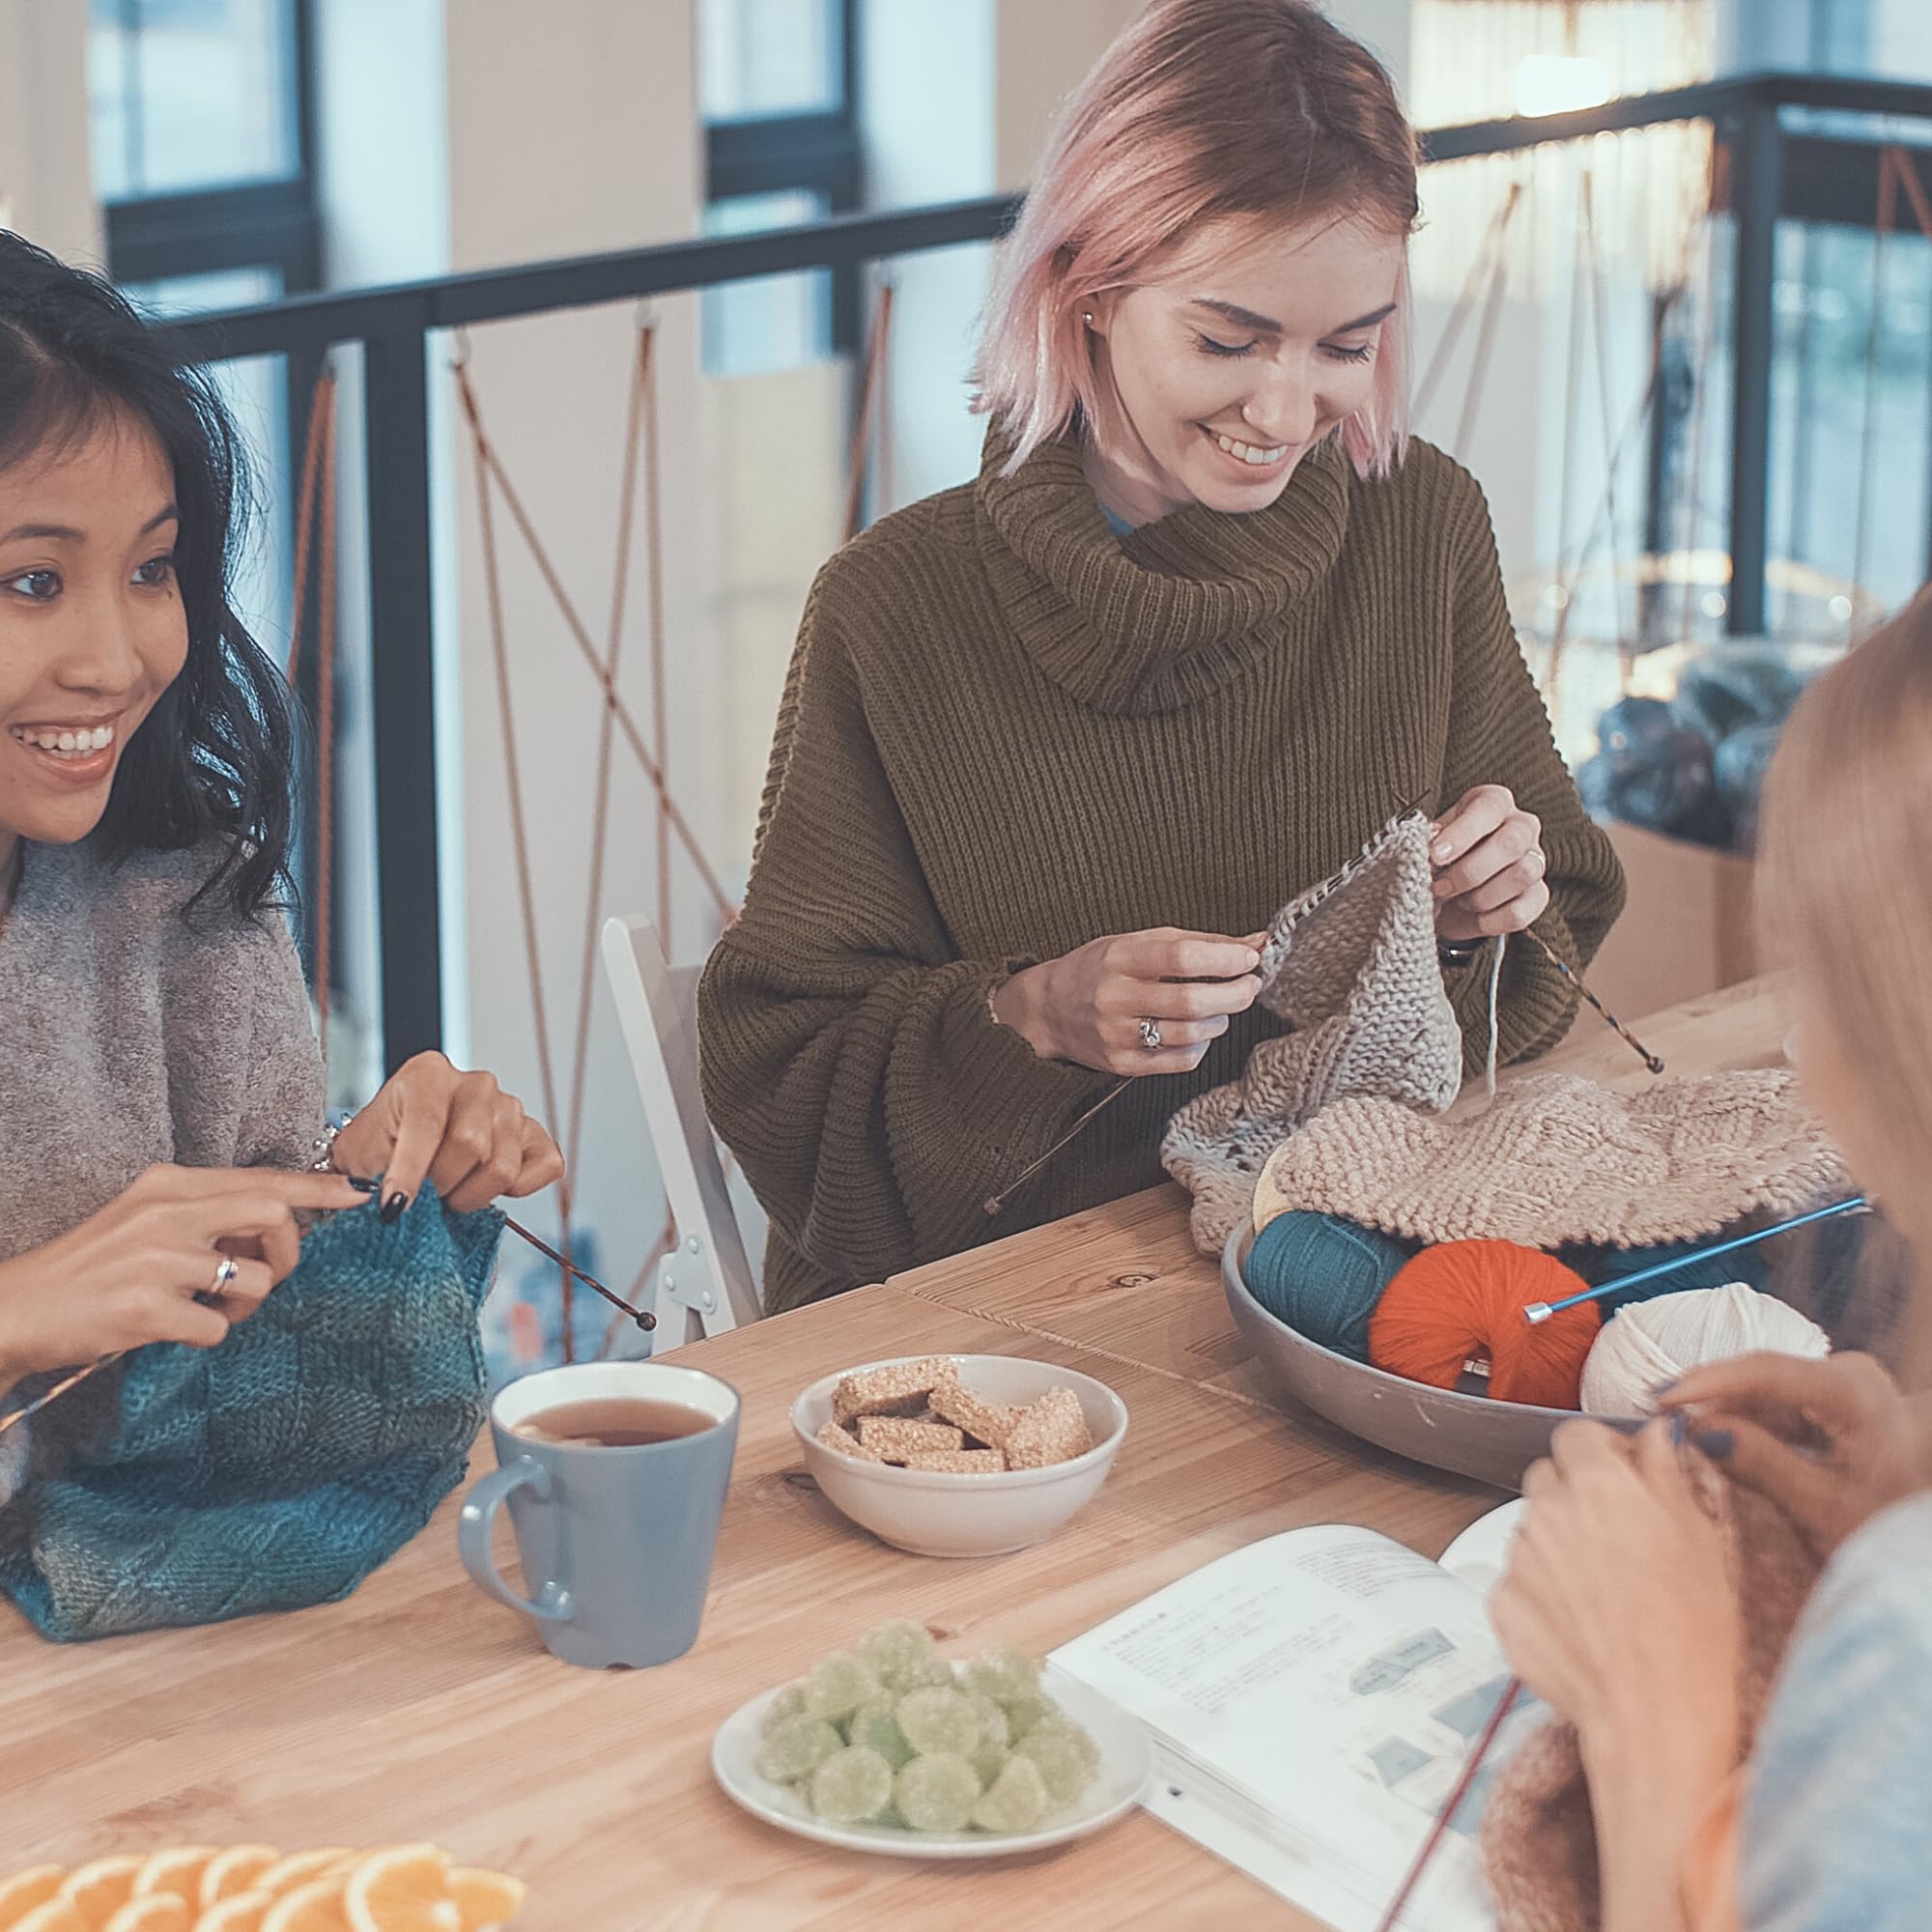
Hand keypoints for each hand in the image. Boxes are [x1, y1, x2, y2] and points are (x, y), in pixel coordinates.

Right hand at [0, 1164, 367, 1386]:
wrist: (17, 1309)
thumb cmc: (91, 1269)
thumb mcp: (146, 1220)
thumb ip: (207, 1214)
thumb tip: (277, 1223)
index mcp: (168, 1185)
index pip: (261, 1177)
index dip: (316, 1187)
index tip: (355, 1193)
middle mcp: (166, 1213)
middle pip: (274, 1213)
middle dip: (289, 1249)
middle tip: (269, 1274)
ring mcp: (157, 1260)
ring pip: (256, 1278)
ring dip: (247, 1304)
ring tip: (212, 1309)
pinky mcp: (146, 1308)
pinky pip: (219, 1327)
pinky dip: (210, 1334)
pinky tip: (176, 1329)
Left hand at [331, 1052, 563, 1216]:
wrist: (397, 1154)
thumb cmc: (379, 1152)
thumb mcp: (358, 1158)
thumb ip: (369, 1179)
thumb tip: (386, 1208)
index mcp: (428, 1074)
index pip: (428, 1124)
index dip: (411, 1173)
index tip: (394, 1208)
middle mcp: (476, 1083)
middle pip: (471, 1145)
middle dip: (442, 1185)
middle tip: (425, 1195)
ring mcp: (511, 1107)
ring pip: (502, 1166)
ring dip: (471, 1194)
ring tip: (450, 1191)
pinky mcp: (536, 1134)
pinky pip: (545, 1166)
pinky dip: (518, 1190)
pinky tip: (485, 1186)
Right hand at [991, 928, 1261, 1074]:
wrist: (1048, 1009)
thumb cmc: (1101, 968)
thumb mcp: (1140, 942)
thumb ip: (1198, 942)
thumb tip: (1257, 941)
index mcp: (1120, 957)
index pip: (1182, 957)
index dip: (1225, 957)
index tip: (1250, 956)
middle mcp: (1115, 997)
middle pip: (1191, 1001)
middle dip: (1235, 993)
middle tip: (1250, 985)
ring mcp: (1118, 1035)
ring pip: (1190, 1034)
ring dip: (1221, 1020)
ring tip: (1222, 1007)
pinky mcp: (1122, 1065)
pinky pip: (1180, 1060)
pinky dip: (1201, 1046)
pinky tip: (1198, 1032)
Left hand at [1431, 784, 1548, 940]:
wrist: (1448, 896)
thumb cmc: (1440, 859)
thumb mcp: (1431, 844)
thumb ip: (1430, 842)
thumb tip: (1430, 848)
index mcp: (1494, 803)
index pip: (1489, 808)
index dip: (1461, 833)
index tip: (1434, 855)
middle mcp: (1522, 826)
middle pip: (1511, 843)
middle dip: (1469, 871)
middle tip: (1439, 887)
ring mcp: (1536, 860)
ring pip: (1523, 874)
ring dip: (1482, 896)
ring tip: (1459, 900)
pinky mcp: (1538, 896)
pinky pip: (1522, 910)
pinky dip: (1493, 920)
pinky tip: (1475, 916)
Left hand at [1494, 1420, 1742, 1931]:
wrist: (1656, 1712)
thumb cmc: (1692, 1628)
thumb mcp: (1700, 1535)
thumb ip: (1666, 1470)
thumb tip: (1654, 1433)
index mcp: (1596, 1481)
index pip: (1576, 1435)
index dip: (1602, 1454)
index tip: (1624, 1477)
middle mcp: (1545, 1509)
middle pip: (1549, 1478)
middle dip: (1576, 1495)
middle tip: (1619, 1538)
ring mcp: (1517, 1557)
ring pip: (1533, 1530)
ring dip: (1559, 1546)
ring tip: (1606, 1593)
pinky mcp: (1501, 1603)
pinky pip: (1518, 1581)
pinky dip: (1542, 1594)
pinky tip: (1582, 1624)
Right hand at [1660, 1351, 1931, 1563]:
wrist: (1926, 1543)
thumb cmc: (1888, 1528)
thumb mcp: (1821, 1507)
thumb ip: (1759, 1464)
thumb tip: (1698, 1430)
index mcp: (1854, 1392)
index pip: (1764, 1371)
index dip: (1705, 1382)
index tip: (1659, 1400)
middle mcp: (1851, 1374)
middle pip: (1760, 1377)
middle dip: (1709, 1399)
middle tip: (1655, 1417)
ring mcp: (1845, 1385)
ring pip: (1765, 1391)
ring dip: (1724, 1412)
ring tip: (1678, 1433)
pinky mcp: (1837, 1401)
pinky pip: (1779, 1404)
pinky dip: (1747, 1423)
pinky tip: (1714, 1439)